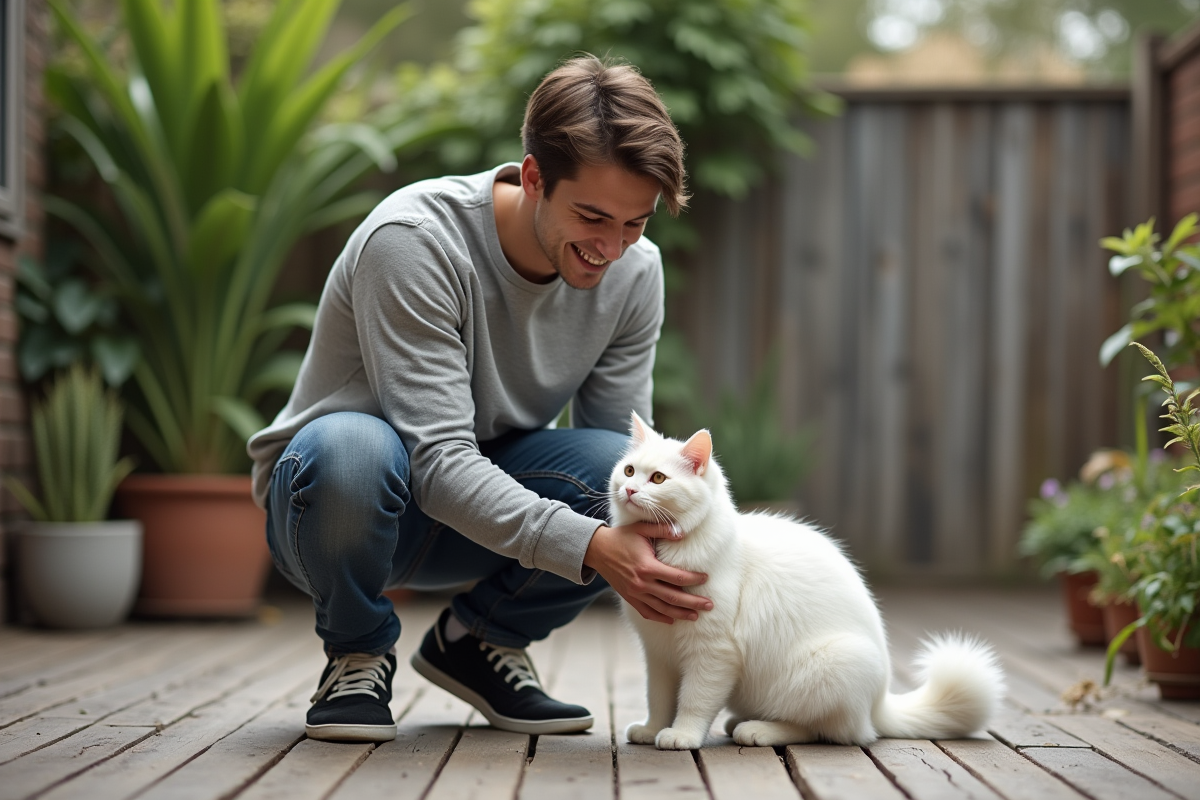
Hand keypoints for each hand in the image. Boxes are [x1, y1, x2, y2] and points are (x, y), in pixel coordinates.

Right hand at [584, 523, 711, 623]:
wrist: (597, 550)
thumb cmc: (622, 537)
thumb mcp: (641, 528)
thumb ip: (663, 530)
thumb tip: (683, 533)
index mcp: (647, 566)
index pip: (677, 577)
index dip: (694, 579)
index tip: (706, 578)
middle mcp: (642, 583)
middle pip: (674, 597)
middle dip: (694, 602)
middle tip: (709, 605)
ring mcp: (635, 593)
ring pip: (663, 609)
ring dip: (681, 613)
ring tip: (696, 616)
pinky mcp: (630, 598)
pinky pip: (647, 612)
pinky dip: (661, 618)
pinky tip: (672, 619)